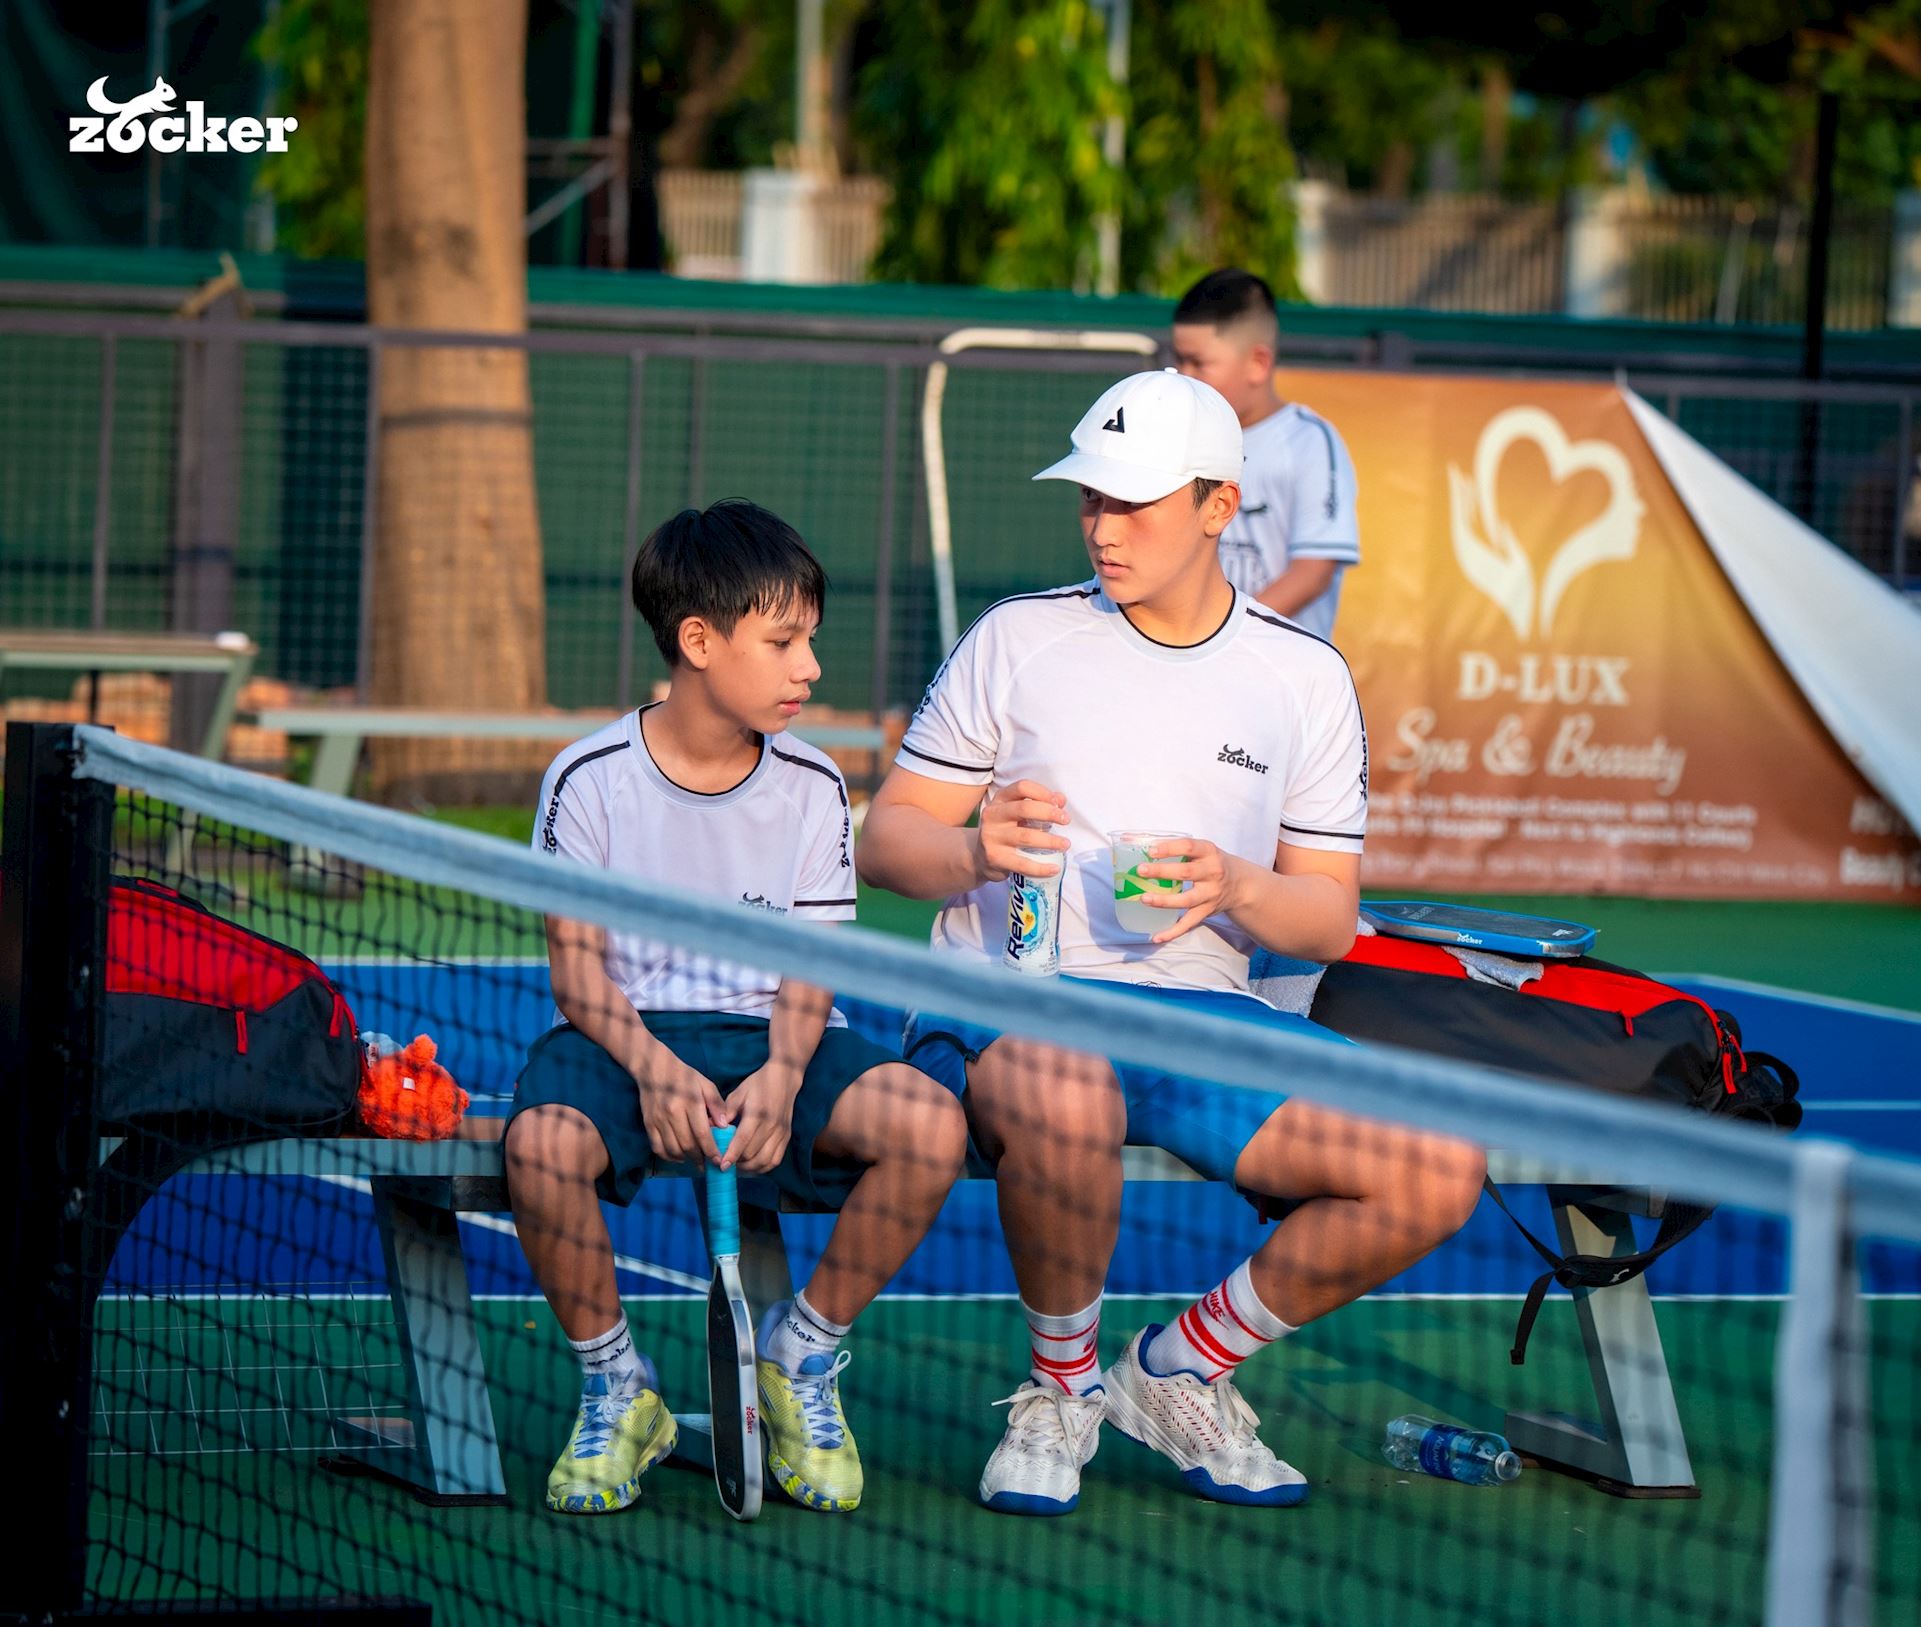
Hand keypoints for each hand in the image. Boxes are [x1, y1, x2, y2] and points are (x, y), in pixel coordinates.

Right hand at [634, 1051, 728, 1165]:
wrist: (655, 1069)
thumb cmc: (685, 1077)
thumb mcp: (705, 1085)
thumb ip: (716, 1104)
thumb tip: (724, 1126)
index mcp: (689, 1102)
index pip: (701, 1133)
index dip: (710, 1150)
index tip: (717, 1161)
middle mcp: (672, 1113)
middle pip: (687, 1144)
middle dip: (699, 1158)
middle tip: (708, 1164)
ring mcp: (658, 1120)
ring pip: (672, 1149)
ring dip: (685, 1159)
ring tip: (696, 1161)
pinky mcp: (648, 1124)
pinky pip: (657, 1148)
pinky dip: (669, 1157)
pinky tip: (679, 1157)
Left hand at [723, 1061, 802, 1173]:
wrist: (784, 1079)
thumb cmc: (758, 1085)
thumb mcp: (738, 1094)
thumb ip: (725, 1113)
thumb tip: (709, 1129)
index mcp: (757, 1114)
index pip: (743, 1140)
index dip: (731, 1155)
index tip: (721, 1165)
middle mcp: (771, 1126)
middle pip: (752, 1154)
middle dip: (737, 1163)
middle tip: (725, 1164)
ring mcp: (781, 1133)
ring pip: (764, 1161)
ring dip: (749, 1168)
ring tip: (737, 1166)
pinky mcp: (787, 1137)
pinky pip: (775, 1160)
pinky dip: (762, 1167)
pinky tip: (752, 1165)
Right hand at [974, 779, 1069, 884]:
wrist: (980, 857)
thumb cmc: (1006, 831)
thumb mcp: (1018, 814)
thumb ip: (1039, 804)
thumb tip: (1060, 800)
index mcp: (1000, 799)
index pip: (1022, 787)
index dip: (1043, 792)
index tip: (1058, 803)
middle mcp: (993, 815)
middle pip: (1024, 809)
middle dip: (1049, 813)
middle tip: (1066, 820)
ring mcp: (992, 837)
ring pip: (1025, 836)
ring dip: (1050, 841)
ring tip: (1065, 844)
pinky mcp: (994, 858)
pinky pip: (1022, 863)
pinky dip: (1041, 867)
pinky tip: (1054, 868)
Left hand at [1135, 837, 1245, 943]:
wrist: (1240, 884)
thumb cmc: (1211, 863)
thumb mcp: (1201, 850)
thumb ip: (1174, 846)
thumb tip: (1131, 839)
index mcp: (1209, 852)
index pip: (1189, 847)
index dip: (1169, 848)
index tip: (1150, 851)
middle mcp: (1212, 873)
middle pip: (1186, 873)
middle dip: (1162, 872)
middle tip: (1141, 871)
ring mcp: (1210, 894)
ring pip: (1186, 900)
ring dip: (1164, 901)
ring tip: (1144, 899)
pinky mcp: (1206, 911)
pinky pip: (1188, 923)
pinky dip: (1173, 932)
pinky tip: (1156, 936)